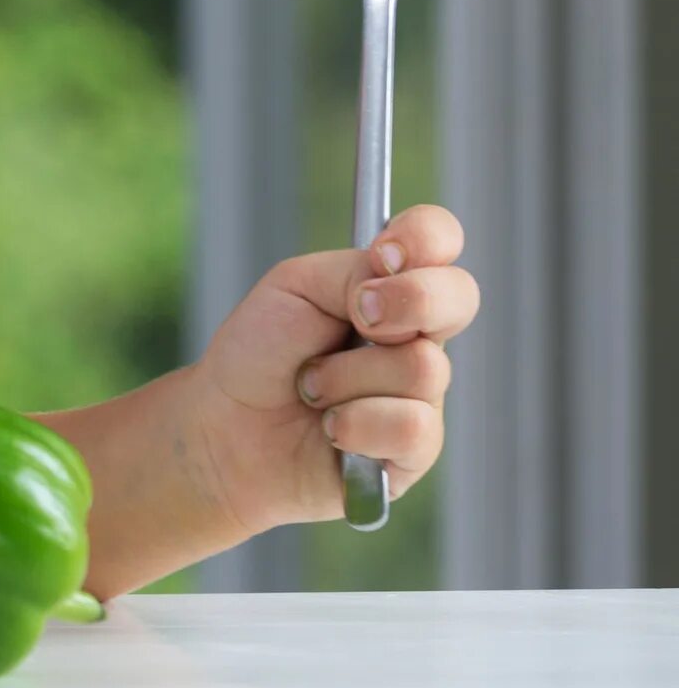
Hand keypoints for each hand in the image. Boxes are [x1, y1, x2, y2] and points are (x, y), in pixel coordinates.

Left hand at [186, 204, 479, 535]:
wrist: (227, 428)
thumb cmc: (259, 353)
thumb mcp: (292, 289)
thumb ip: (350, 272)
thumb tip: (395, 281)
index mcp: (388, 286)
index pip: (438, 239)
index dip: (425, 237)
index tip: (385, 253)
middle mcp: (416, 335)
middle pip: (460, 296)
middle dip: (410, 301)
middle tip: (359, 318)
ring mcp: (422, 392)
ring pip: (422, 368)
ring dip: (345, 378)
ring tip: (311, 389)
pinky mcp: (416, 450)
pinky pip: (411, 428)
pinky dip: (354, 425)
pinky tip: (331, 430)